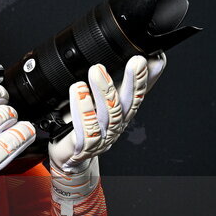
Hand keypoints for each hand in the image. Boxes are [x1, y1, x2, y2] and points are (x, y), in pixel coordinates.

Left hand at [48, 53, 165, 173]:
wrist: (70, 156)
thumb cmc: (87, 127)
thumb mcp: (104, 102)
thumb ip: (120, 81)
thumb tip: (145, 58)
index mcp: (122, 114)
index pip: (138, 95)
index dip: (145, 79)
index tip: (146, 59)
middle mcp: (115, 126)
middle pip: (128, 104)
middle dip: (133, 81)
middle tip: (135, 60)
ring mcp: (102, 137)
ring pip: (109, 115)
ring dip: (104, 91)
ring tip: (96, 70)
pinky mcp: (84, 146)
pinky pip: (87, 129)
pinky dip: (83, 109)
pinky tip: (78, 90)